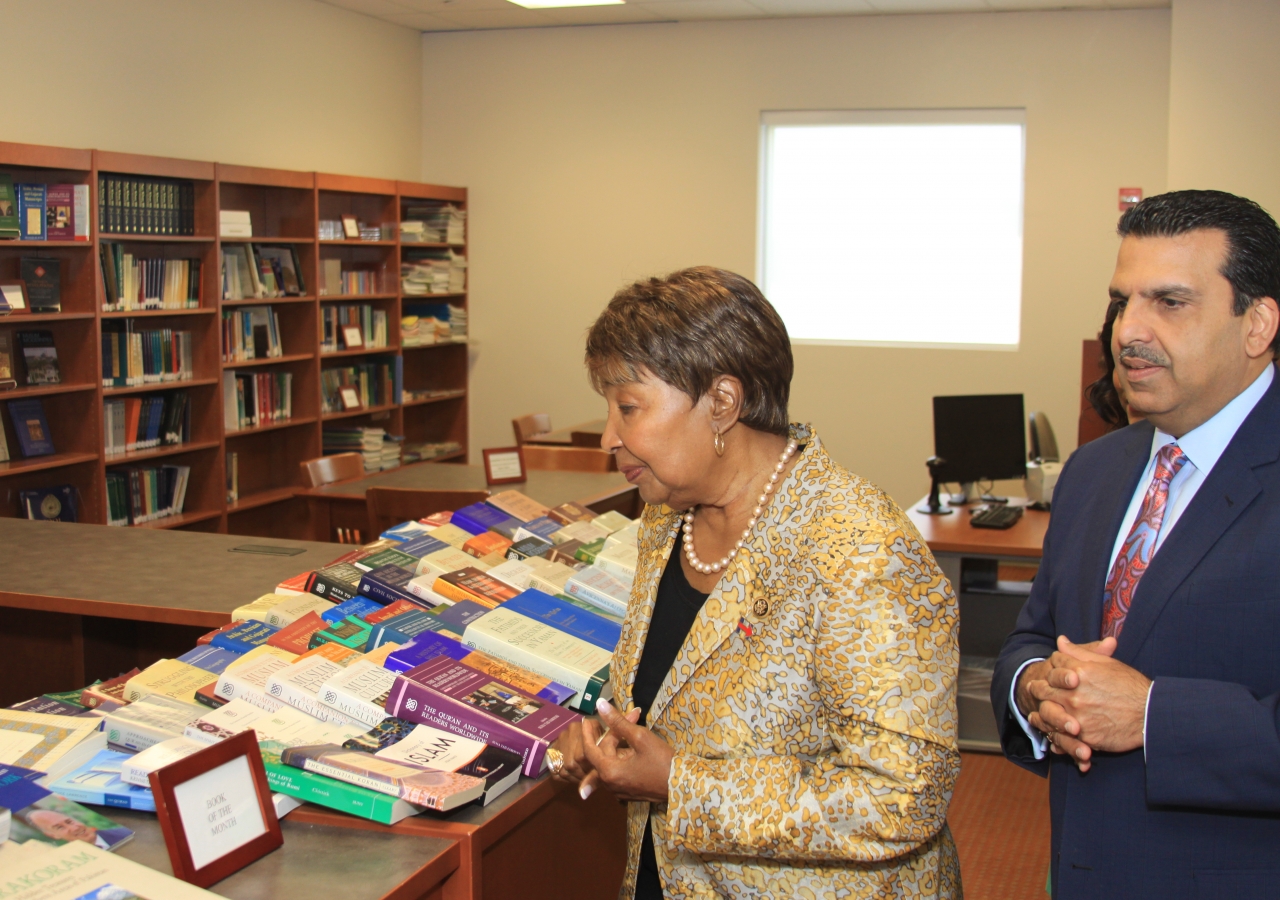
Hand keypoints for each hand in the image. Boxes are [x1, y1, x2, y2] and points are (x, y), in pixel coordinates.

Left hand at [581, 699, 673, 803]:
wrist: (683, 785)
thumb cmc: (662, 761)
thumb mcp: (640, 737)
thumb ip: (618, 721)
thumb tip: (600, 704)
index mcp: (609, 772)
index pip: (589, 750)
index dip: (587, 733)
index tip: (587, 719)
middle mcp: (610, 785)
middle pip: (604, 755)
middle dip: (614, 734)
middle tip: (629, 716)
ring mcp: (619, 790)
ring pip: (612, 762)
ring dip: (619, 744)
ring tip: (632, 726)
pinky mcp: (629, 791)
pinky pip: (619, 771)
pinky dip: (623, 756)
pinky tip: (634, 745)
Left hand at [1030, 635, 1149, 757]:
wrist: (1152, 715)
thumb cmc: (1131, 686)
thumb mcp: (1108, 664)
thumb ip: (1080, 652)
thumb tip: (1061, 640)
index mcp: (1080, 672)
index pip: (1054, 664)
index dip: (1053, 666)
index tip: (1051, 669)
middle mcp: (1075, 694)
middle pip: (1045, 688)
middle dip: (1038, 687)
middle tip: (1033, 688)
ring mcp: (1079, 716)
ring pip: (1048, 713)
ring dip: (1040, 712)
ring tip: (1036, 711)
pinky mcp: (1085, 736)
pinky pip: (1062, 735)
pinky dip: (1055, 734)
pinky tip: (1051, 732)